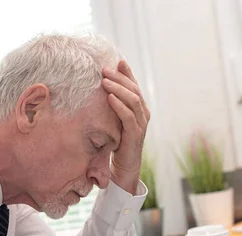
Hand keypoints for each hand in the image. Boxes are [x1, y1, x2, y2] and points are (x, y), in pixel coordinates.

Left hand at [102, 60, 149, 194]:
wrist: (124, 169)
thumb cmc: (117, 144)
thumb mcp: (114, 122)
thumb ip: (112, 108)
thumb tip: (98, 90)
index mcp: (140, 109)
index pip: (134, 86)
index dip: (127, 73)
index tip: (116, 61)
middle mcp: (143, 114)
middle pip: (134, 89)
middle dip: (119, 78)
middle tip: (104, 69)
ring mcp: (141, 124)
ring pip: (133, 100)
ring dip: (118, 88)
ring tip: (105, 81)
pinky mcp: (135, 135)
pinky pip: (129, 117)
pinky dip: (119, 106)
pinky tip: (109, 98)